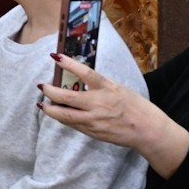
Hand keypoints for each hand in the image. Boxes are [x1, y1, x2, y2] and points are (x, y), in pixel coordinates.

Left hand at [39, 54, 188, 174]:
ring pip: (65, 115)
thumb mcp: (118, 88)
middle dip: (50, 91)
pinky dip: (62, 118)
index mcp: (107, 89)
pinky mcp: (93, 132)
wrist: (147, 130)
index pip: (85, 73)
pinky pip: (73, 124)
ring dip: (50, 109)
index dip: (68, 64)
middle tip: (42, 86)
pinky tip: (55, 114)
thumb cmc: (135, 106)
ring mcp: (94, 120)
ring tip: (41, 104)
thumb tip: (80, 78)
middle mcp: (98, 104)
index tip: (55, 56)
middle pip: (68, 98)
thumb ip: (99, 85)